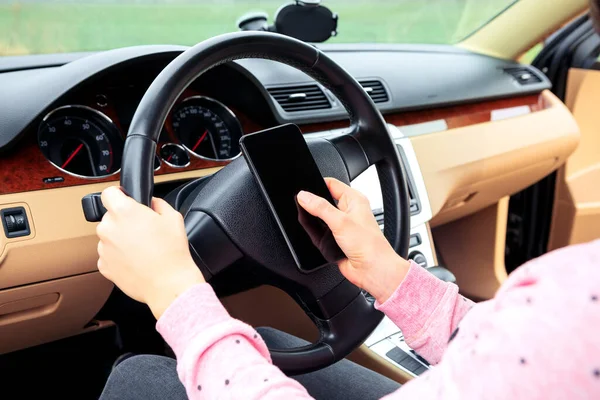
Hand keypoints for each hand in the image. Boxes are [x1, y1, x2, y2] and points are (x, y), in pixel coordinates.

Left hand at [96, 186, 204, 318]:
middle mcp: (109, 228)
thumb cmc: (172, 252)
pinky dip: (119, 256)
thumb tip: (151, 203)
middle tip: (143, 230)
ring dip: (120, 239)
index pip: (109, 193)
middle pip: (110, 216)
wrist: (168, 284)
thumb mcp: (173, 217)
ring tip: (141, 249)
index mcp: (124, 211)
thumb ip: (158, 203)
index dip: (119, 195)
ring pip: (109, 236)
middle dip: (124, 220)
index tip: (125, 199)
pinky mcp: (104, 266)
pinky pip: (108, 255)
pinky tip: (136, 260)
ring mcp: (104, 248)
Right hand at [296, 178, 409, 302]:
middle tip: (302, 206)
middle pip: (323, 200)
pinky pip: (320, 232)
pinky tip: (313, 235)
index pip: (331, 184)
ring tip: (307, 221)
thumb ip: (320, 207)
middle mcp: (348, 211)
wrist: (372, 270)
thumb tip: (304, 196)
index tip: (303, 189)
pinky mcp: (336, 239)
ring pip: (320, 218)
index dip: (317, 184)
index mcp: (354, 199)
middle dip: (312, 204)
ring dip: (313, 220)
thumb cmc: (369, 245)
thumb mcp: (341, 221)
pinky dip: (315, 233)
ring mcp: (342, 226)